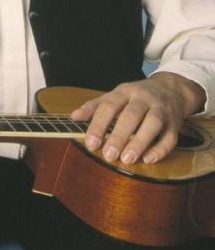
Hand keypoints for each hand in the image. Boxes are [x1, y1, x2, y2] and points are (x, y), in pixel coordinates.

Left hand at [71, 73, 205, 164]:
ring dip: (139, 142)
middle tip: (108, 155)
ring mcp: (161, 109)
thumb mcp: (116, 95)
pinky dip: (160, 149)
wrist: (171, 89)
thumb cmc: (137, 96)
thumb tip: (74, 117)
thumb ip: (95, 106)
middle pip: (132, 114)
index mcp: (126, 91)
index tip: (91, 143)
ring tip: (126, 159)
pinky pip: (170, 137)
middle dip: (119, 135)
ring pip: (152, 124)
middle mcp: (144, 98)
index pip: (110, 105)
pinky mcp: (175, 124)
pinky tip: (148, 160)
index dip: (99, 124)